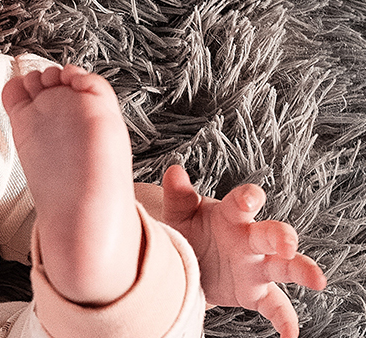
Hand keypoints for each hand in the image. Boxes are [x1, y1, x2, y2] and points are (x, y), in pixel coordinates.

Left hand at [160, 165, 326, 337]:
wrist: (187, 260)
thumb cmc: (190, 229)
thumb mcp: (180, 212)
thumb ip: (178, 194)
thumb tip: (174, 170)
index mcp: (231, 215)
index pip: (244, 202)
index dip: (248, 198)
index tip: (250, 199)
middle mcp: (249, 240)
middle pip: (271, 234)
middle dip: (281, 236)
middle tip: (287, 242)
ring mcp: (256, 267)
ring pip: (284, 268)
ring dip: (301, 270)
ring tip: (317, 280)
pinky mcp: (255, 293)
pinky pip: (275, 307)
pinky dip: (285, 320)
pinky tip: (290, 335)